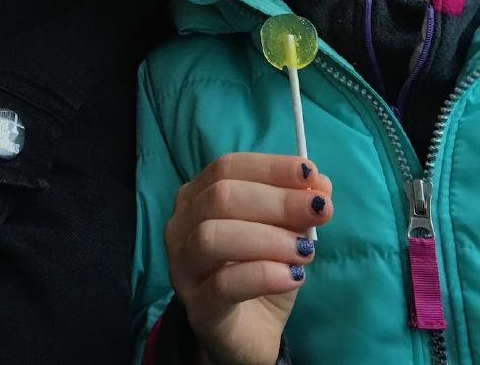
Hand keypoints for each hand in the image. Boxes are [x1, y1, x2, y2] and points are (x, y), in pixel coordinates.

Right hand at [164, 153, 332, 364]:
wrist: (249, 333)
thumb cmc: (260, 270)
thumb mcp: (284, 233)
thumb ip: (297, 207)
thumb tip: (320, 184)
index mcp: (197, 196)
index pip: (227, 167)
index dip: (269, 167)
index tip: (310, 174)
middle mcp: (181, 225)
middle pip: (220, 197)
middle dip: (276, 200)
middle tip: (319, 210)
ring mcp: (183, 268)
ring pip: (212, 237)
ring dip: (267, 238)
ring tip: (305, 250)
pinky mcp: (197, 308)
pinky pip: (223, 285)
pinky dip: (262, 275)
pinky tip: (293, 276)